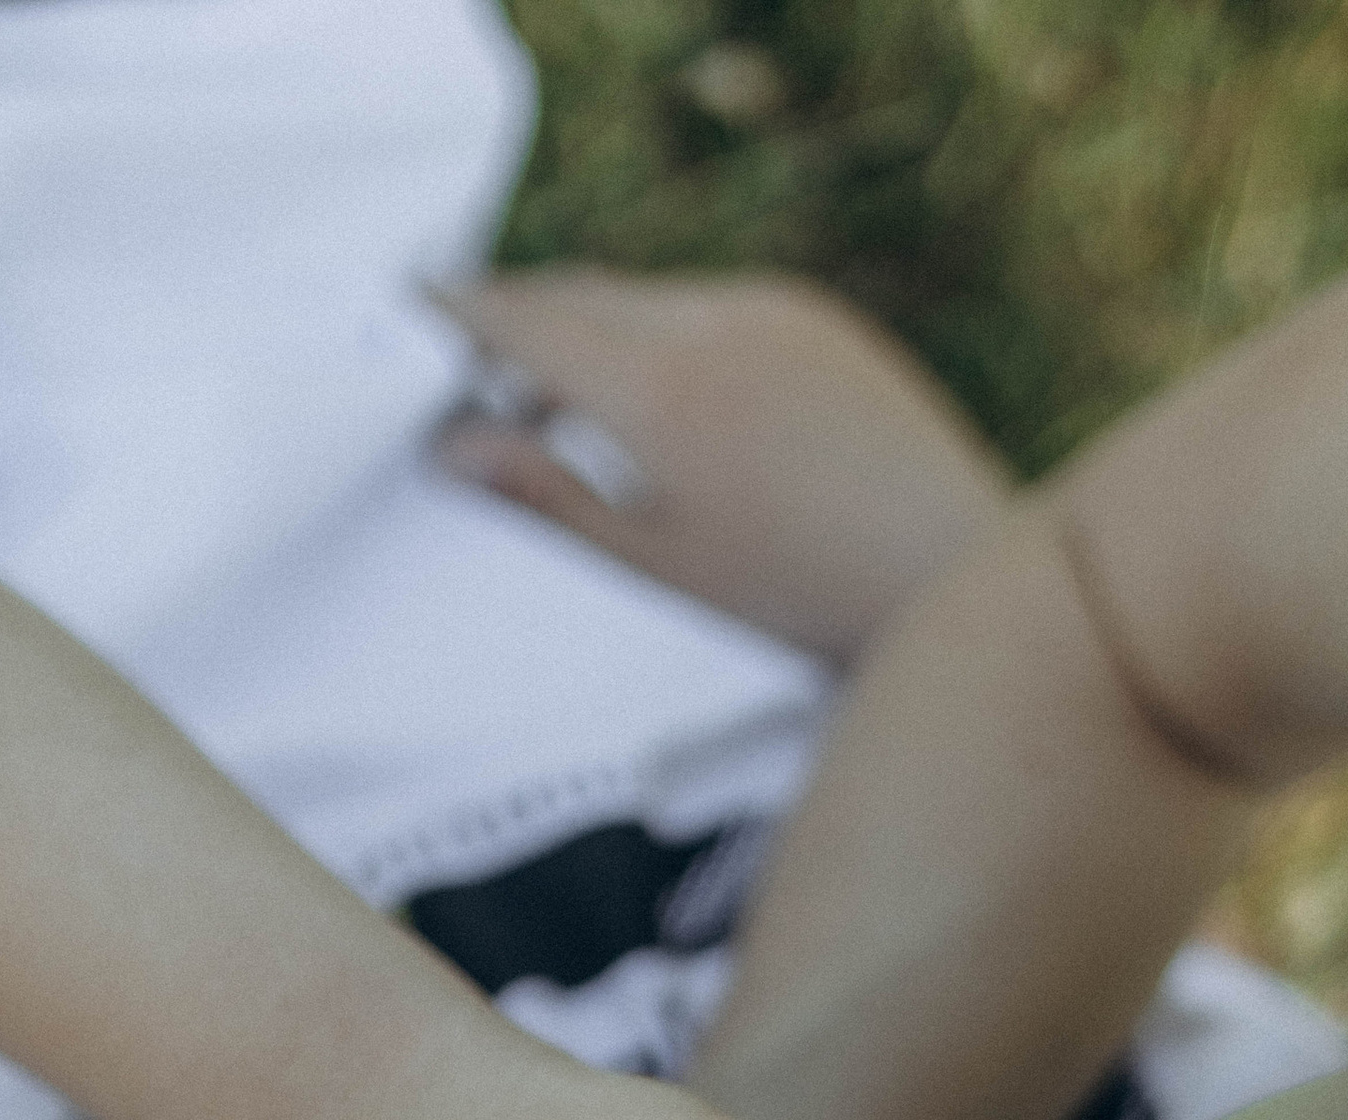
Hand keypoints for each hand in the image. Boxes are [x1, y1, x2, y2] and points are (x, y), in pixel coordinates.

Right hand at [432, 269, 1009, 661]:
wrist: (942, 572)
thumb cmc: (792, 598)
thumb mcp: (652, 565)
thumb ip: (544, 498)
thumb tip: (445, 447)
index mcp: (655, 388)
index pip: (521, 322)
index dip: (454, 316)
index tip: (405, 316)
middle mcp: (706, 321)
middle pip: (574, 292)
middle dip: (512, 318)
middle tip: (457, 355)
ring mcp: (766, 307)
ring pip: (640, 295)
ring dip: (586, 329)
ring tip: (548, 398)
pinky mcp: (811, 316)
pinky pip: (706, 304)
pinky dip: (658, 333)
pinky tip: (654, 400)